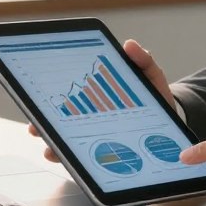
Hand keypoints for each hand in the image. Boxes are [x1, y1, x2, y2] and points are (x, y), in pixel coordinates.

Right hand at [28, 38, 175, 163]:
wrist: (170, 123)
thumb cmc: (154, 96)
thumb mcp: (150, 76)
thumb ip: (142, 60)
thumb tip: (128, 44)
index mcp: (96, 94)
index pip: (69, 92)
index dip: (50, 93)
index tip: (38, 92)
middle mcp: (89, 115)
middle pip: (59, 118)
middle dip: (42, 122)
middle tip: (35, 126)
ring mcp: (94, 134)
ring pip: (66, 140)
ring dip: (53, 144)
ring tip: (49, 148)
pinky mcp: (103, 152)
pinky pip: (83, 157)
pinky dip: (72, 159)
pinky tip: (68, 160)